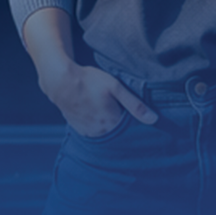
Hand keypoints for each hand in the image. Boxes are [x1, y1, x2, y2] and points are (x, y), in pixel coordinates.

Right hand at [41, 61, 157, 137]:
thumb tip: (154, 119)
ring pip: (105, 132)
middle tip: (117, 106)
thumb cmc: (90, 81)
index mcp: (113, 124)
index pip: (130, 129)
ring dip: (108, 124)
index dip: (133, 119)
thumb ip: (134, 104)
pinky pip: (93, 130)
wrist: (61, 82)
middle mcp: (101, 133)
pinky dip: (96, 123)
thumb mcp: (115, 87)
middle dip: (120, 122)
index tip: (134, 112)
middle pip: (117, 131)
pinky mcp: (79, 129)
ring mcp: (88, 132)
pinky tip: (95, 111)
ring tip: (104, 107)